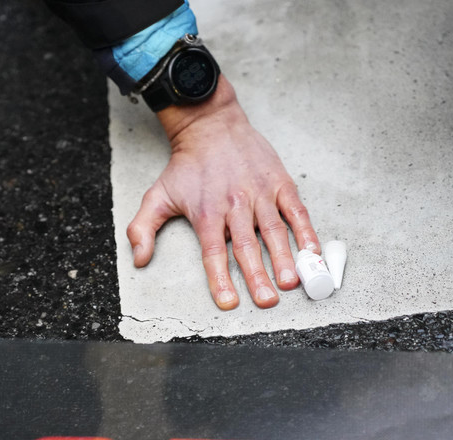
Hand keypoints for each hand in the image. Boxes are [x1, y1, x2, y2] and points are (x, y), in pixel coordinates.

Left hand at [126, 76, 319, 309]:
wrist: (210, 125)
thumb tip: (139, 260)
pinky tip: (313, 252)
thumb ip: (143, 229)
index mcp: (206, 212)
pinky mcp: (279, 182)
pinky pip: (296, 210)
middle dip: (257, 276)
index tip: (229, 302)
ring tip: (292, 282)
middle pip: (246, 246)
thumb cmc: (186, 166)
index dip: (220, 278)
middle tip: (267, 301)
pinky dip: (306, 231)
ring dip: (284, 257)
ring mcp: (260, 192)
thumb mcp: (157, 195)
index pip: (213, 252)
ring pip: (274, 230)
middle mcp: (234, 204)